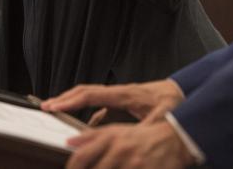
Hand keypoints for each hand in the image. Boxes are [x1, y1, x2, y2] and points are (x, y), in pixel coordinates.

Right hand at [42, 79, 183, 122]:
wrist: (186, 91)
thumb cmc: (176, 102)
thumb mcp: (164, 118)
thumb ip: (146, 128)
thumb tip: (133, 140)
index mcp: (127, 94)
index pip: (93, 94)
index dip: (72, 100)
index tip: (55, 106)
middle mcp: (121, 92)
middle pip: (86, 91)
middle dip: (65, 98)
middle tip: (47, 107)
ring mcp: (122, 95)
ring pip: (92, 96)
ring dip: (75, 103)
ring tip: (60, 113)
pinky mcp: (125, 101)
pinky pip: (102, 103)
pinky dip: (89, 110)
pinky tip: (87, 124)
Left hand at [66, 122, 193, 168]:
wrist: (176, 138)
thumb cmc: (144, 136)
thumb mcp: (118, 131)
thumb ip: (92, 136)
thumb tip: (70, 142)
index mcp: (111, 139)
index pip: (81, 157)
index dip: (72, 168)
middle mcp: (121, 152)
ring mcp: (135, 165)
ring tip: (117, 168)